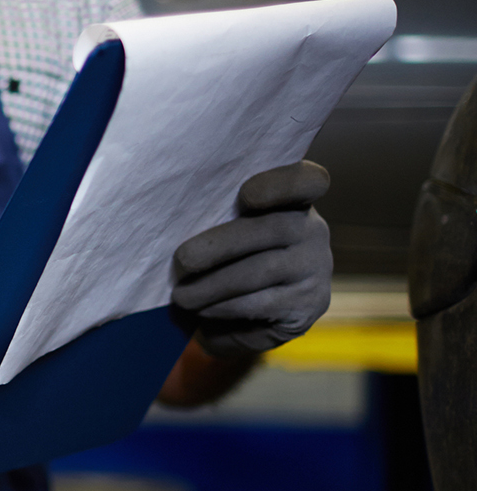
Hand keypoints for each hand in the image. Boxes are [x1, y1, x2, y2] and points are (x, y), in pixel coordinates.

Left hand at [172, 160, 332, 357]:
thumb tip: (174, 216)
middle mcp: (313, 229)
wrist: (247, 310)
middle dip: (221, 245)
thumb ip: (215, 214)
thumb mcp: (223, 227)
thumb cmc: (224, 253)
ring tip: (181, 296)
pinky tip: (203, 310)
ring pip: (263, 270)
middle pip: (272, 228)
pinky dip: (225, 307)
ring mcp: (316, 267)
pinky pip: (262, 304)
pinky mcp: (309, 305)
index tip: (246, 195)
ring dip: (214, 285)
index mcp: (292, 199)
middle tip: (183, 260)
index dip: (280, 184)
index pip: (306, 180)